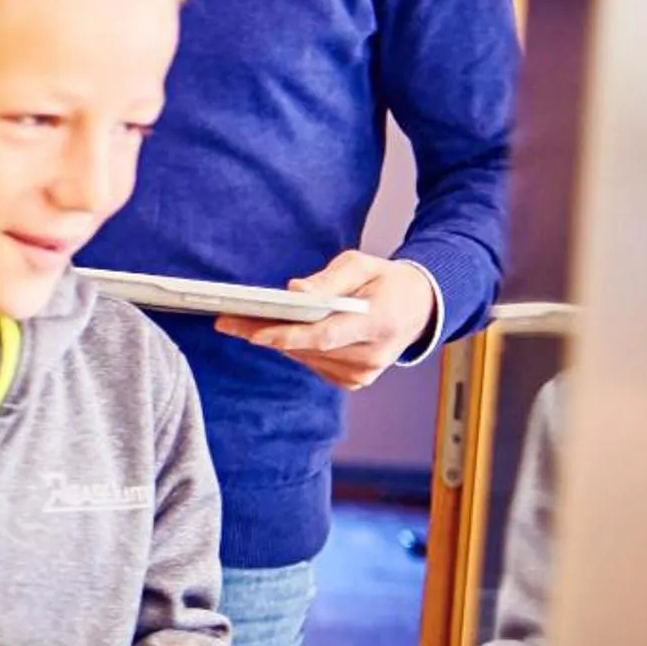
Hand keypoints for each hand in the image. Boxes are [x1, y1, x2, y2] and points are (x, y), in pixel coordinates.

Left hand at [217, 250, 436, 389]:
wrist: (419, 308)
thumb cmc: (386, 281)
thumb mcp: (362, 265)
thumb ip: (329, 279)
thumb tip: (295, 290)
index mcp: (378, 323)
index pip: (324, 335)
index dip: (286, 335)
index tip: (252, 331)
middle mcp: (372, 355)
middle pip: (308, 348)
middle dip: (266, 333)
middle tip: (227, 320)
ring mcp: (364, 372)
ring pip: (306, 358)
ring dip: (275, 341)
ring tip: (240, 323)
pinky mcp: (355, 380)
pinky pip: (313, 364)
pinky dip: (294, 348)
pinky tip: (276, 333)